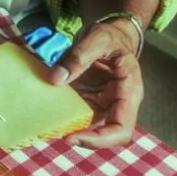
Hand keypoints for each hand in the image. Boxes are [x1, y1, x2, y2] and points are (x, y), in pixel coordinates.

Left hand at [48, 19, 143, 148]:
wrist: (108, 35)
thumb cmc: (109, 37)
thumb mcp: (97, 39)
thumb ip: (78, 57)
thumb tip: (56, 78)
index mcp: (128, 92)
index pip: (122, 128)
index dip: (100, 139)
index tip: (72, 137)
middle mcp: (117, 104)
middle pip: (106, 135)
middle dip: (82, 140)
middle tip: (57, 135)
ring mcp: (102, 105)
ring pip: (90, 129)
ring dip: (71, 131)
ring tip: (49, 127)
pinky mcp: (88, 102)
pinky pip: (77, 117)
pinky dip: (63, 119)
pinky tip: (48, 116)